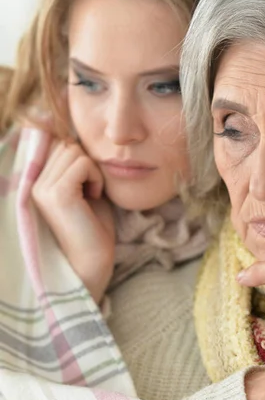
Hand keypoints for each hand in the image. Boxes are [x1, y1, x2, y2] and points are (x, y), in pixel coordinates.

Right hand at [32, 141, 114, 303]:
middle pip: (65, 144)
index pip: (54, 143)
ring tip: (92, 195)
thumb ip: (76, 165)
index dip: (76, 154)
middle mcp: (32, 183)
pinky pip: (83, 163)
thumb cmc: (93, 228)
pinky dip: (96, 177)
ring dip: (92, 170)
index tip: (87, 178)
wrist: (93, 262)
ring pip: (74, 150)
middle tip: (91, 190)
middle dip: (86, 162)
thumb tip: (76, 136)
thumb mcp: (83, 188)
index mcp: (35, 182)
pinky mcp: (57, 194)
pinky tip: (95, 198)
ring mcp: (42, 188)